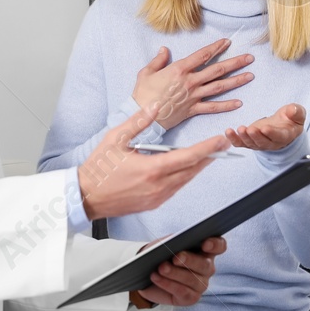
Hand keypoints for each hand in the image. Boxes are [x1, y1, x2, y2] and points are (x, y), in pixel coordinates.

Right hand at [78, 105, 226, 220]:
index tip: (221, 140)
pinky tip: (187, 168)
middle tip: (223, 145)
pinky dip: (185, 177)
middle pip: (193, 170)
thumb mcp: (115, 138)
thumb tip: (155, 106)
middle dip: (209, 157)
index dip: (208, 148)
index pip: (189, 157)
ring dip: (198, 167)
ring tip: (209, 155)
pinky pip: (176, 189)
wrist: (86, 196)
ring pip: (186, 181)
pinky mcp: (154, 204)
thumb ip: (138, 122)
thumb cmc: (99, 168)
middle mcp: (159, 186)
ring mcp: (157, 197)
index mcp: (152, 169)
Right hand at [133, 39, 253, 130]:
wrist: (142, 116)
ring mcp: (193, 96)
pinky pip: (212, 107)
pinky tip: (239, 102)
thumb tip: (164, 49)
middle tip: (250, 58)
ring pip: (219, 87)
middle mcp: (190, 81)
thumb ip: (158, 60)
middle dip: (235, 63)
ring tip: (250, 76)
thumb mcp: (146, 72)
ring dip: (236, 81)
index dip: (216, 47)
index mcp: (179, 69)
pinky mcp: (193, 110)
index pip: (202, 55)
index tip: (227, 42)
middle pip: (217, 70)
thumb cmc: (142, 94)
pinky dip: (226, 105)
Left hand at [137, 236, 226, 306]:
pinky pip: (182, 292)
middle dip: (190, 260)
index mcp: (205, 251)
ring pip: (193, 279)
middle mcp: (207, 268)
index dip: (215, 244)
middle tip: (175, 258)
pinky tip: (156, 277)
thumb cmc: (161, 255)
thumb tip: (174, 244)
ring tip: (161, 268)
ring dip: (175, 273)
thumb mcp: (165, 244)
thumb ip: (173, 242)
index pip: (219, 246)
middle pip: (205, 265)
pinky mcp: (191, 298)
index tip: (205, 244)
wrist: (148, 273)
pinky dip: (168, 284)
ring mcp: (201, 284)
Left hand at [223, 104, 304, 151]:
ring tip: (239, 129)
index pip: (278, 136)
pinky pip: (240, 143)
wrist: (283, 126)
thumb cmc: (290, 119)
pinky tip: (228, 132)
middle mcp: (272, 142)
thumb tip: (293, 110)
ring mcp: (259, 143)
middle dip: (255, 136)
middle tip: (250, 129)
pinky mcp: (250, 141)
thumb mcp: (297, 113)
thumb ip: (296, 112)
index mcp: (285, 135)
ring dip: (244, 137)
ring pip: (251, 143)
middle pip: (263, 142)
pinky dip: (233, 139)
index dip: (272, 133)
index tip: (265, 128)